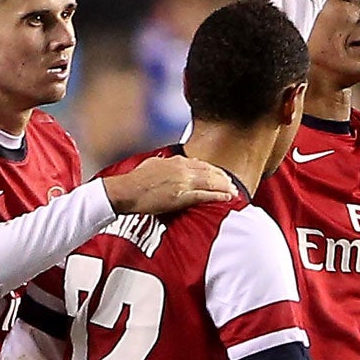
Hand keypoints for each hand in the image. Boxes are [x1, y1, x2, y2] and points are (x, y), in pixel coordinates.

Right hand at [102, 156, 235, 216]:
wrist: (126, 190)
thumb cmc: (135, 180)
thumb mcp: (152, 164)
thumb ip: (164, 162)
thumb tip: (168, 160)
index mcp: (176, 161)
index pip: (201, 164)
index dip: (214, 170)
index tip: (220, 176)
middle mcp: (183, 169)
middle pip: (211, 172)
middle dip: (223, 179)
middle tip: (232, 185)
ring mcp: (183, 182)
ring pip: (211, 183)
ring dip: (225, 187)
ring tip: (233, 192)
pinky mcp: (181, 196)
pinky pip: (205, 195)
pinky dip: (218, 196)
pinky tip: (226, 198)